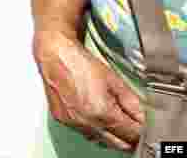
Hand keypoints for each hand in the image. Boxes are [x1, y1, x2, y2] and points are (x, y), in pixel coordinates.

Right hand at [34, 31, 143, 151]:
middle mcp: (86, 123)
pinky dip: (94, 128)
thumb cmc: (82, 63)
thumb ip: (133, 104)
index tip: (144, 123)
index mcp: (102, 112)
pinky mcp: (63, 121)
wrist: (55, 55)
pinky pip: (86, 133)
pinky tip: (95, 113)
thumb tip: (144, 118)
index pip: (133, 135)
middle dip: (129, 135)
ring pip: (102, 141)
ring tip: (112, 114)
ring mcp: (73, 124)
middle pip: (119, 144)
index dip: (142, 129)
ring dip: (111, 134)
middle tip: (132, 122)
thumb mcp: (115, 81)